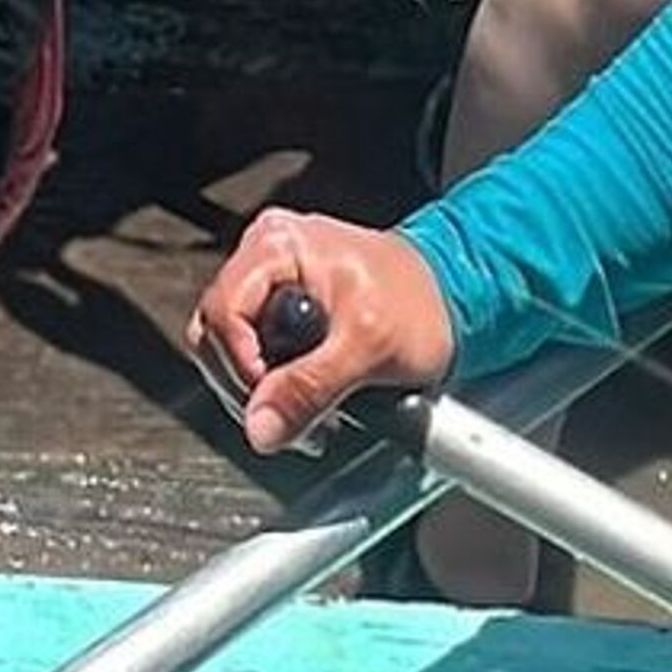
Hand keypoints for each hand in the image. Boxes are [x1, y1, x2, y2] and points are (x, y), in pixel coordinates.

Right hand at [189, 209, 457, 461]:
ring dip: (259, 391)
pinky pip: (250, 351)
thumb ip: (310, 388)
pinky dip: (270, 384)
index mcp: (279, 245)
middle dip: (248, 387)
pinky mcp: (279, 306)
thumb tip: (261, 426)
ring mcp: (270, 280)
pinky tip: (302, 400)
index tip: (273, 406)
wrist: (456, 300)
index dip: (242, 368)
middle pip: (215, 333)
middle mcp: (265, 255)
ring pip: (226, 347)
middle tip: (289, 421)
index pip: (223, 313)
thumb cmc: (422, 306)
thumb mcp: (368, 348)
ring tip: (304, 415)